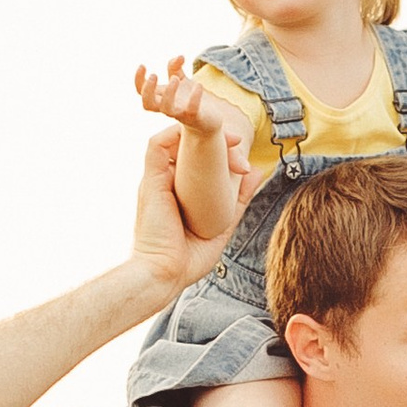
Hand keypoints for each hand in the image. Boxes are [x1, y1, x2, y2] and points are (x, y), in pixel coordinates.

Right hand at [128, 128, 237, 297]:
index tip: (242, 156)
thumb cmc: (188, 259)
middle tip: (238, 142)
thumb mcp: (222, 224)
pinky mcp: (150, 182)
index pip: (196, 158)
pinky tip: (198, 133)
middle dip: (215, 138)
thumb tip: (256, 171)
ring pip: (172, 140)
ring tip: (226, 138)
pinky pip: (156, 146)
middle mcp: (166, 182)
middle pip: (186, 145)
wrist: (164, 275)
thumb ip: (237, 199)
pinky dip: (174, 133)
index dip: (220, 149)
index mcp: (180, 191)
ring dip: (198, 132)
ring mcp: (157, 180)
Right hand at [134, 55, 240, 139]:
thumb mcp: (181, 80)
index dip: (138, 79)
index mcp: (160, 96)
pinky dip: (194, 97)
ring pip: (166, 108)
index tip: (143, 65)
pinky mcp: (193, 116)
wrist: (209, 120)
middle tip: (154, 75)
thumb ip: (175, 67)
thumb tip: (179, 56)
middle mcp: (166, 106)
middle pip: (148, 104)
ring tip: (176, 78)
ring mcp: (179, 113)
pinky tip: (199, 85)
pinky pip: (191, 109)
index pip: (141, 90)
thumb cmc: (189, 98)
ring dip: (168, 92)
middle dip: (147, 90)